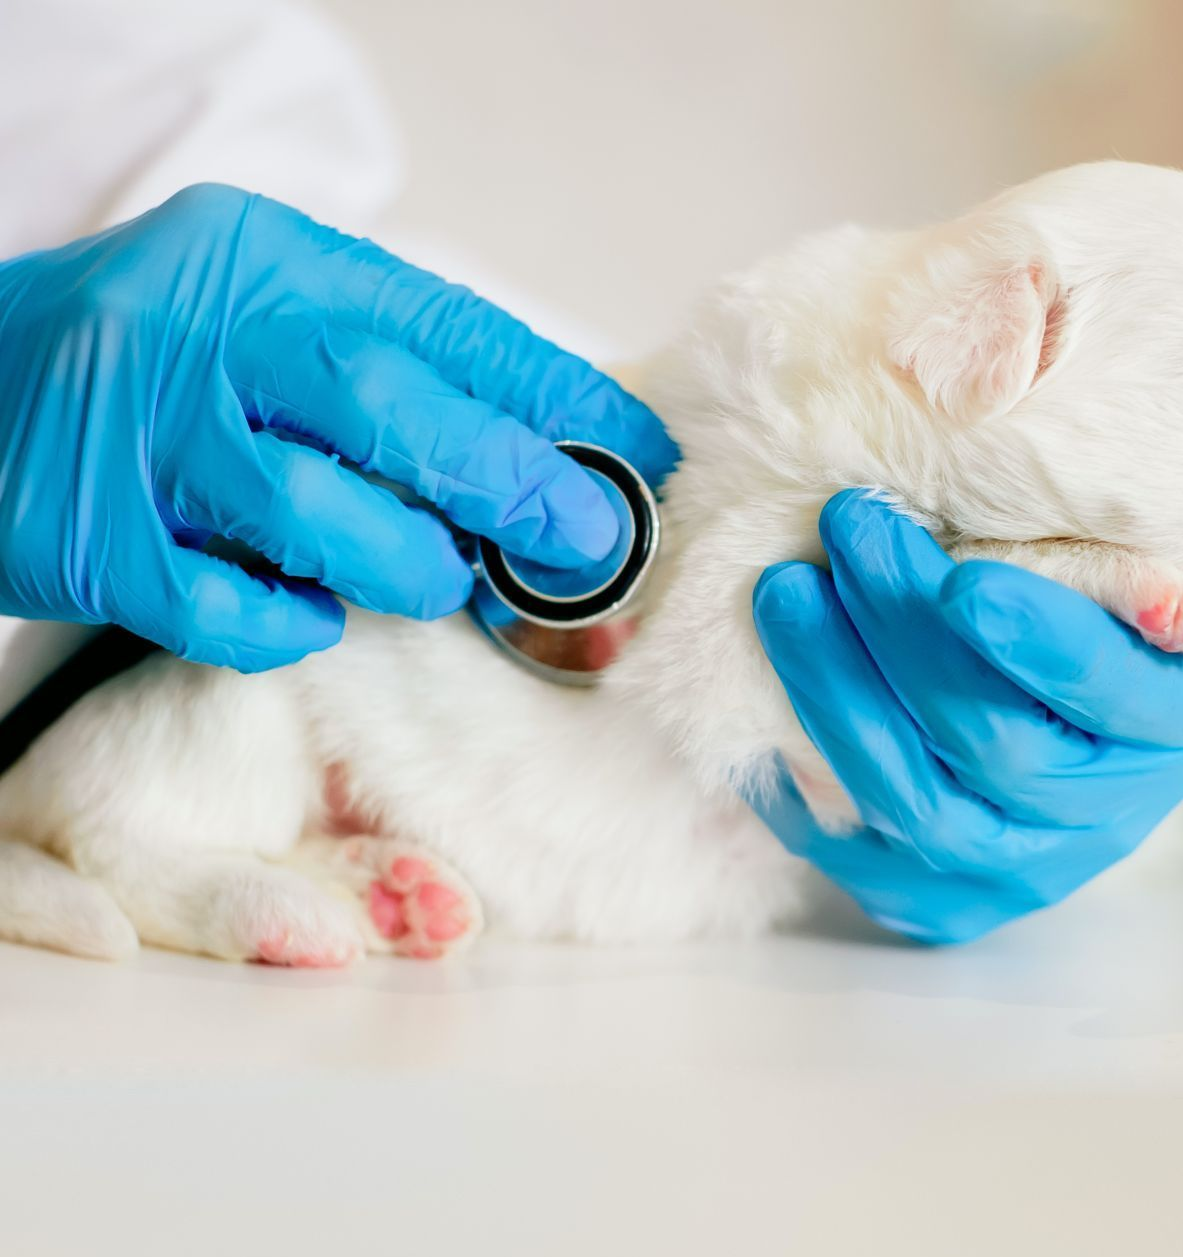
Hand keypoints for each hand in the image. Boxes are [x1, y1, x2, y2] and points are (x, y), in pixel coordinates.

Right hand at [0, 183, 675, 670]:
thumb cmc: (164, 365)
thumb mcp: (270, 315)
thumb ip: (394, 366)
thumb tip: (559, 458)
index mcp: (268, 261)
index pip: (446, 325)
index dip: (560, 398)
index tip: (642, 452)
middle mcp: (202, 334)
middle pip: (388, 408)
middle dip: (511, 483)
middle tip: (587, 541)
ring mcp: (142, 440)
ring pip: (318, 518)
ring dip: (410, 566)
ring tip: (439, 580)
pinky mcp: (95, 542)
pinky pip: (232, 609)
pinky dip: (295, 624)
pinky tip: (312, 613)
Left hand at [748, 492, 1182, 943]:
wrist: (1082, 739)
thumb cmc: (1097, 627)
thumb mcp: (1123, 575)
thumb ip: (1094, 542)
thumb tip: (1015, 422)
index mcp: (1173, 726)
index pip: (1105, 690)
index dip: (1037, 641)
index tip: (964, 579)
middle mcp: (1105, 816)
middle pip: (996, 742)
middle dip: (908, 631)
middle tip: (851, 526)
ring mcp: (1022, 869)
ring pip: (916, 799)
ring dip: (837, 688)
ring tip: (786, 592)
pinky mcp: (943, 900)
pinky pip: (858, 849)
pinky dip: (803, 769)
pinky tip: (764, 689)